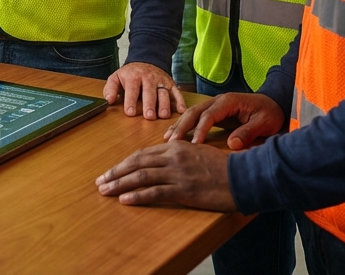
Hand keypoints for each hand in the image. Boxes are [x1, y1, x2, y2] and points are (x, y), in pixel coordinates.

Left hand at [95, 141, 236, 209]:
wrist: (244, 176)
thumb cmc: (224, 166)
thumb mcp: (198, 152)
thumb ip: (179, 155)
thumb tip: (162, 160)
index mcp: (176, 146)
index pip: (142, 154)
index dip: (125, 163)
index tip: (112, 170)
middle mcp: (173, 156)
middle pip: (136, 163)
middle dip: (116, 172)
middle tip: (100, 181)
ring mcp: (177, 173)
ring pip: (141, 177)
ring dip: (119, 184)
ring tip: (105, 191)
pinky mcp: (184, 190)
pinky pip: (155, 192)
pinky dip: (137, 196)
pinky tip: (125, 199)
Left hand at [103, 62, 186, 118]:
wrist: (146, 60)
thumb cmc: (130, 75)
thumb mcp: (116, 78)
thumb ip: (111, 89)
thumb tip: (108, 101)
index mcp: (133, 76)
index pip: (132, 89)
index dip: (131, 100)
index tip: (130, 112)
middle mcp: (148, 78)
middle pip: (149, 91)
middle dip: (149, 104)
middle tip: (149, 116)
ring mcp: (161, 81)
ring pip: (164, 93)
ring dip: (164, 104)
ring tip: (163, 116)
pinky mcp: (171, 84)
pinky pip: (176, 92)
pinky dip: (180, 101)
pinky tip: (181, 110)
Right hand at [163, 91, 285, 149]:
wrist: (274, 103)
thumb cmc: (270, 113)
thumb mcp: (264, 123)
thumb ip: (248, 132)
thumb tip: (232, 144)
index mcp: (229, 102)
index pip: (209, 115)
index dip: (200, 129)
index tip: (194, 144)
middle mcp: (217, 101)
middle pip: (194, 112)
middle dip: (182, 126)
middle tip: (171, 142)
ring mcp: (214, 105)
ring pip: (191, 113)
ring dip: (179, 125)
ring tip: (167, 139)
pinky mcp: (214, 112)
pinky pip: (195, 117)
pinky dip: (184, 125)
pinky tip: (175, 134)